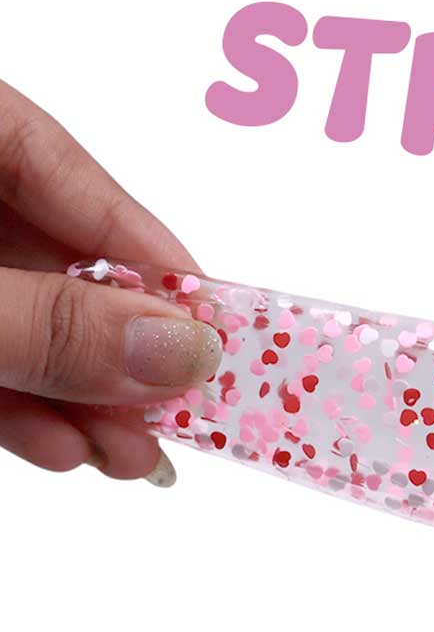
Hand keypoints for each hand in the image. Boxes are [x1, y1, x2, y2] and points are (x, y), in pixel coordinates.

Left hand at [0, 79, 220, 483]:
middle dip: (117, 352)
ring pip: (16, 319)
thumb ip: (44, 322)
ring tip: (130, 456)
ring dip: (74, 394)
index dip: (150, 256)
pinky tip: (60, 444)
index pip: (71, 175)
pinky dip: (15, 401)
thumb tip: (183, 349)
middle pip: (52, 263)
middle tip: (180, 415)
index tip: (214, 325)